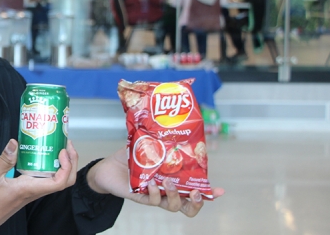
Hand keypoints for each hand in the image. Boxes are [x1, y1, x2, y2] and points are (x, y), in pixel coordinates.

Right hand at [0, 139, 77, 234]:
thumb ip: (4, 159)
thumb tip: (14, 143)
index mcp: (29, 188)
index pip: (59, 182)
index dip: (67, 166)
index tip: (62, 151)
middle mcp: (34, 192)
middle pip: (63, 182)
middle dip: (70, 163)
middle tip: (66, 144)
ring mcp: (31, 193)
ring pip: (55, 181)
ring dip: (61, 165)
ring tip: (57, 146)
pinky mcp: (26, 192)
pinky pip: (44, 180)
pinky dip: (48, 167)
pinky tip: (40, 156)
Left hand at [86, 146, 224, 217]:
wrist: (108, 167)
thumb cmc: (130, 157)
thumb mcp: (147, 144)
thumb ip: (159, 138)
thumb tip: (171, 124)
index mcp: (174, 178)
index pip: (195, 189)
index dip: (209, 193)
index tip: (220, 191)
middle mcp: (167, 190)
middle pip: (188, 206)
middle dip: (196, 202)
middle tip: (195, 192)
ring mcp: (155, 195)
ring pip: (173, 206)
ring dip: (174, 195)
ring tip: (168, 182)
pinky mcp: (142, 198)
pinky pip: (152, 201)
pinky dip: (154, 192)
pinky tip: (151, 183)